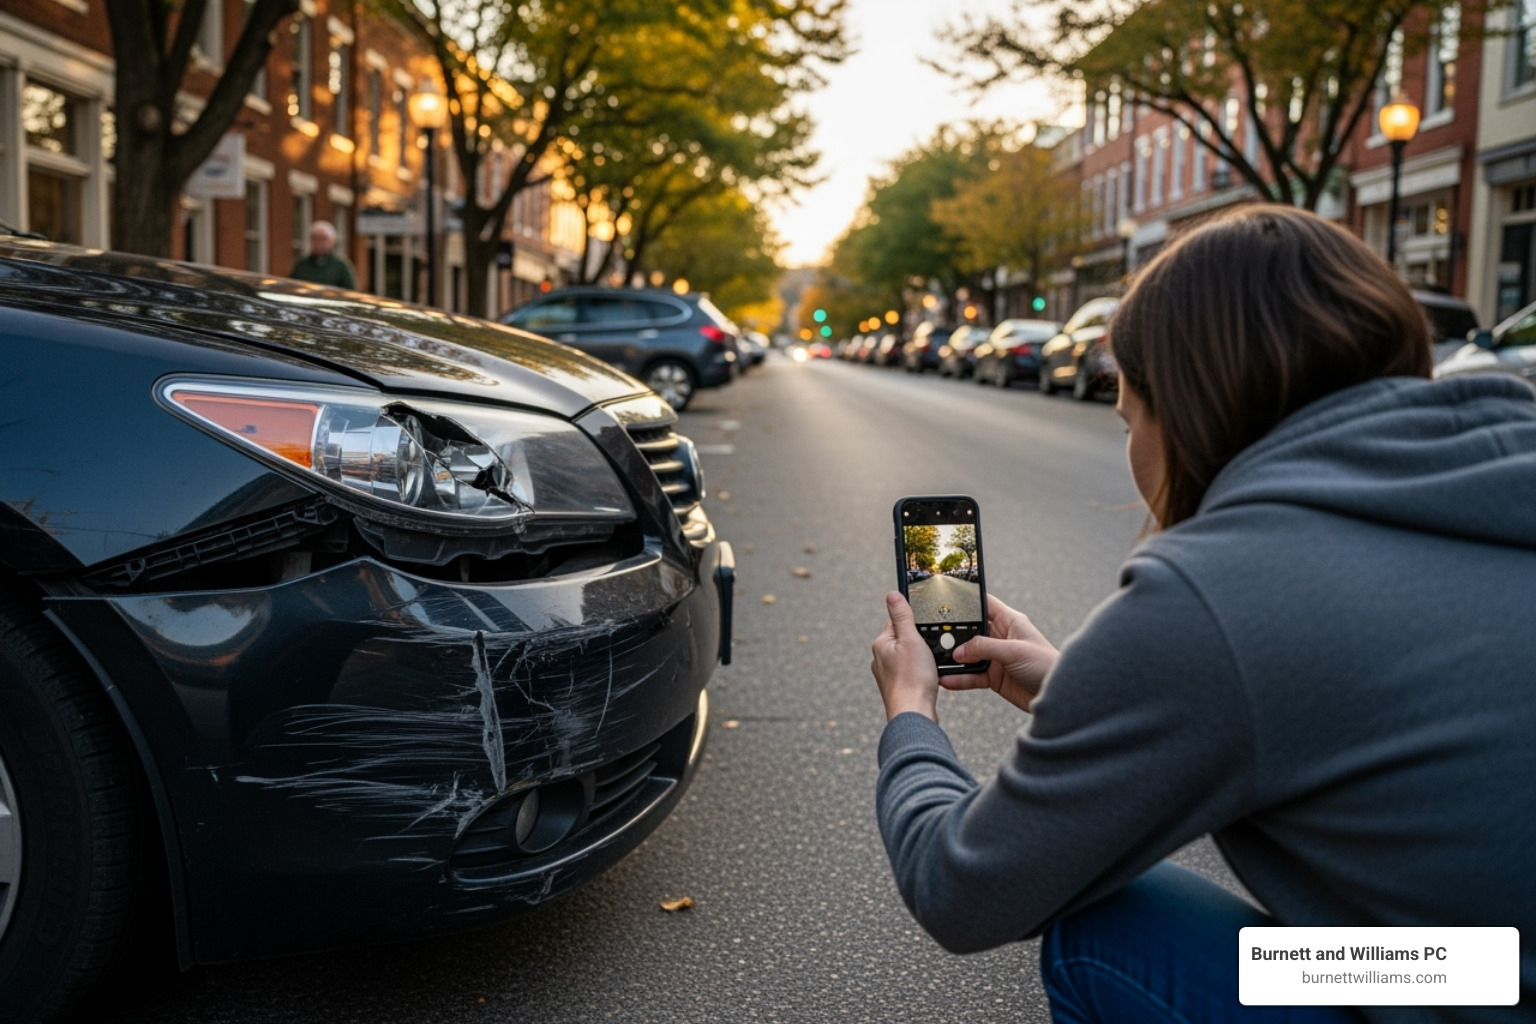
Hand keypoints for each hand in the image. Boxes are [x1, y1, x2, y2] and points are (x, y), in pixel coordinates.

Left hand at [870, 592, 939, 721]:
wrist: (914, 714)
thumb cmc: (913, 679)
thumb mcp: (911, 639)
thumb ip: (902, 616)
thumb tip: (891, 594)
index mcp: (881, 644)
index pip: (897, 622)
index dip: (915, 623)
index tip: (926, 628)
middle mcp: (880, 659)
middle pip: (904, 639)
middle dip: (919, 642)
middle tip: (930, 649)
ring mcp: (888, 674)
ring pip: (909, 657)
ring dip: (921, 659)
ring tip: (930, 666)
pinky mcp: (898, 687)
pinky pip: (911, 673)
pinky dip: (921, 673)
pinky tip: (929, 678)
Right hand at [946, 594, 1059, 712]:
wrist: (1057, 696)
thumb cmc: (1046, 665)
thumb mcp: (1014, 651)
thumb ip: (984, 647)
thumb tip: (959, 651)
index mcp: (1009, 622)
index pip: (984, 604)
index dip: (967, 601)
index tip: (947, 601)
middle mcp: (1000, 637)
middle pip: (971, 631)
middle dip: (954, 635)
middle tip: (935, 637)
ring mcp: (996, 658)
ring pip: (969, 655)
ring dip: (954, 659)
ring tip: (936, 660)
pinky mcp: (994, 677)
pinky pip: (972, 675)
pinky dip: (960, 677)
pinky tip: (947, 679)